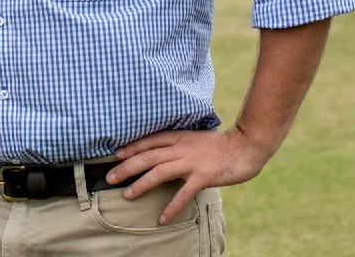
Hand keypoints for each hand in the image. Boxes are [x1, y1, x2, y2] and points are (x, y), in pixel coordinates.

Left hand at [106, 128, 270, 223]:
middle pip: (147, 156)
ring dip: (141, 184)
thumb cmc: (218, 144)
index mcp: (177, 136)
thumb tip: (161, 153)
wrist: (244, 146)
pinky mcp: (202, 176)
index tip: (115, 155)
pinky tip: (162, 218)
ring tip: (127, 195)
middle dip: (127, 166)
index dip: (131, 147)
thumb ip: (177, 143)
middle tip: (110, 176)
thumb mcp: (193, 138)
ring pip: (159, 172)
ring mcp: (191, 161)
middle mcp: (180, 147)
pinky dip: (172, 206)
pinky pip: (183, 193)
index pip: (148, 141)